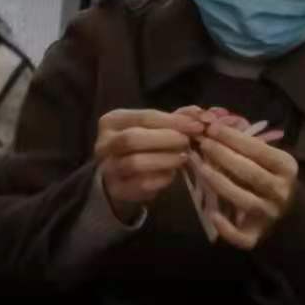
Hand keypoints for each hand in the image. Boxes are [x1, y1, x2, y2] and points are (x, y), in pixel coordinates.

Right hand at [94, 107, 203, 222]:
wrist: (123, 177)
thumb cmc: (143, 145)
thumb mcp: (156, 127)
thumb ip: (177, 118)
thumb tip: (201, 114)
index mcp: (112, 121)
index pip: (145, 117)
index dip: (174, 121)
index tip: (197, 125)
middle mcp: (104, 143)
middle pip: (133, 138)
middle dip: (165, 139)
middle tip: (187, 142)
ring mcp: (108, 168)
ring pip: (135, 162)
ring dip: (164, 159)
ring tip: (183, 157)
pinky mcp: (117, 189)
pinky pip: (140, 184)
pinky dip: (161, 179)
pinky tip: (172, 175)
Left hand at [193, 121, 299, 248]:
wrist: (288, 213)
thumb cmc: (270, 176)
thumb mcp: (267, 157)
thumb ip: (246, 143)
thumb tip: (214, 122)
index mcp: (286, 168)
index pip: (259, 151)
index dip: (234, 138)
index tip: (212, 128)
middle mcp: (281, 192)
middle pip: (251, 173)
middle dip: (224, 156)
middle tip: (202, 143)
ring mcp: (269, 215)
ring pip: (244, 200)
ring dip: (221, 183)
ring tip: (200, 167)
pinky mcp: (256, 236)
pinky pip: (242, 236)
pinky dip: (227, 228)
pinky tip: (213, 215)